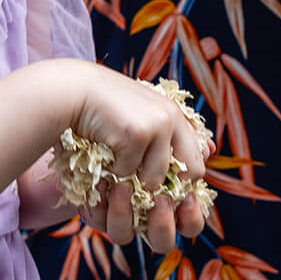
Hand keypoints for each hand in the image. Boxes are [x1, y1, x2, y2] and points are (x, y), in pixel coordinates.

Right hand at [64, 64, 210, 251]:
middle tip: (143, 186)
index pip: (198, 159)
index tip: (162, 187)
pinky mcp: (136, 135)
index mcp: (175, 113)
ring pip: (154, 179)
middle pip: (191, 173)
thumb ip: (170, 131)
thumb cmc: (104, 107)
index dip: (182, 180)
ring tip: (115, 161)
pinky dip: (111, 170)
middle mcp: (171, 117)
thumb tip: (209, 151)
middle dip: (168, 188)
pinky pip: (127, 172)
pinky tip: (101, 150)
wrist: (72, 91)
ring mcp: (156, 125)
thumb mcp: (142, 113)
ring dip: (133, 178)